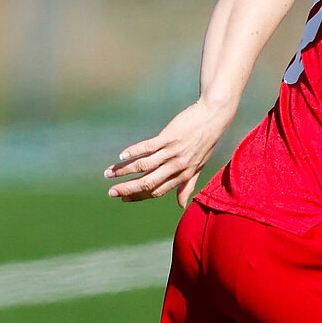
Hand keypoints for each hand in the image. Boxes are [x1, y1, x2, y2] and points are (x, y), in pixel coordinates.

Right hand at [105, 99, 232, 206]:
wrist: (213, 117)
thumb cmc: (205, 142)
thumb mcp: (199, 167)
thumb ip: (187, 186)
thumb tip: (181, 205)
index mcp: (182, 175)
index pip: (156, 191)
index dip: (139, 196)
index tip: (124, 199)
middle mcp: (177, 167)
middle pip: (147, 182)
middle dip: (127, 189)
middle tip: (111, 193)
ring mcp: (172, 152)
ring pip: (144, 166)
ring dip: (123, 171)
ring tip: (108, 173)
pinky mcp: (169, 137)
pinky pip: (147, 147)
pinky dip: (133, 152)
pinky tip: (121, 156)